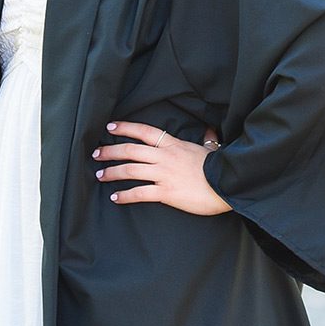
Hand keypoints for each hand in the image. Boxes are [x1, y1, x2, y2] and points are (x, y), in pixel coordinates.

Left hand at [90, 121, 230, 215]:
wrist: (228, 185)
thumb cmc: (220, 167)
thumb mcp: (211, 149)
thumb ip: (207, 138)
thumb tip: (210, 131)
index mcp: (174, 144)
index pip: (144, 131)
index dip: (125, 128)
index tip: (110, 127)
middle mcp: (165, 157)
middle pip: (130, 150)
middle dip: (110, 151)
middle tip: (96, 154)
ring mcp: (164, 174)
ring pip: (131, 170)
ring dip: (112, 172)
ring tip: (100, 175)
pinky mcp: (166, 193)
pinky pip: (140, 193)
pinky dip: (125, 195)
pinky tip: (116, 198)